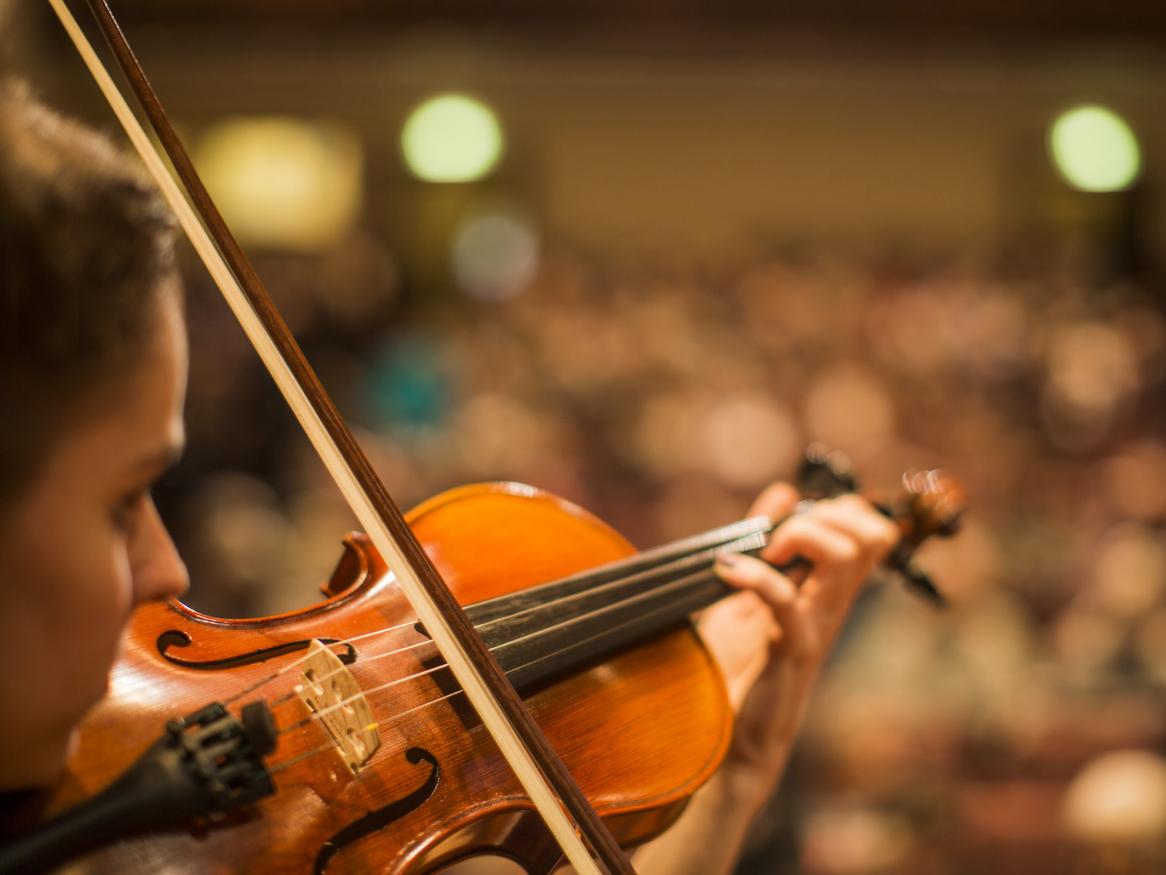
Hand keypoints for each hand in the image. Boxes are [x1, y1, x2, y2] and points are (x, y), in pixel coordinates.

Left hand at [699, 482, 899, 810]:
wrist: (724, 741)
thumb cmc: (735, 667)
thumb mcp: (745, 592)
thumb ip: (765, 544)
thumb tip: (783, 492)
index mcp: (825, 591)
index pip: (869, 531)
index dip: (838, 509)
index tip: (787, 524)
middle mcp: (831, 606)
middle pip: (872, 535)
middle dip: (827, 514)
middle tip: (782, 538)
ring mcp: (815, 627)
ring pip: (847, 556)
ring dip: (801, 535)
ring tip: (765, 552)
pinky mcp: (790, 651)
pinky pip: (788, 600)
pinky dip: (754, 574)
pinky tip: (723, 570)